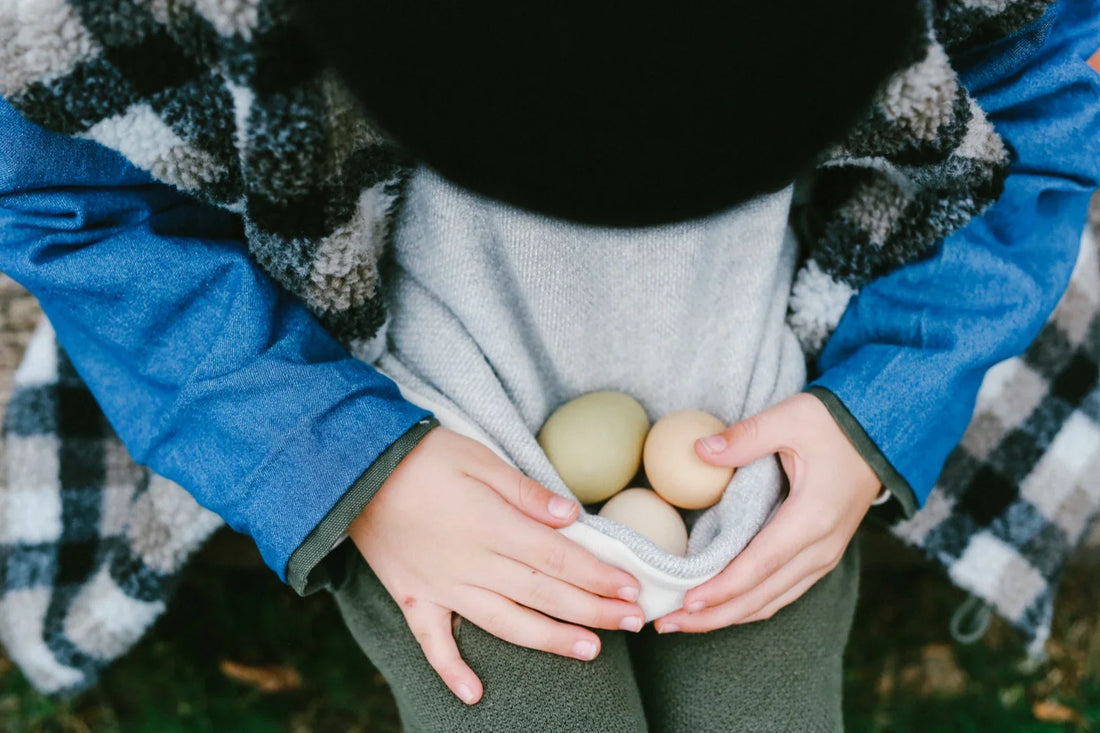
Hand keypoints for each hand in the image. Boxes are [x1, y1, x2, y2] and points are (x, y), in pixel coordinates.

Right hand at [348, 426, 643, 705]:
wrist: (350, 470)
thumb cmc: (420, 456)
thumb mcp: (478, 458)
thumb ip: (525, 491)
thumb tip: (571, 516)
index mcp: (492, 526)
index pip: (558, 557)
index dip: (598, 575)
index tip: (631, 588)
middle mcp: (472, 564)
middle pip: (543, 593)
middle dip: (593, 609)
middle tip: (633, 622)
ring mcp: (442, 585)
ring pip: (505, 622)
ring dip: (549, 639)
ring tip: (590, 652)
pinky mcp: (412, 595)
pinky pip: (432, 641)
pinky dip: (451, 669)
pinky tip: (473, 695)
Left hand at [655, 393, 880, 632]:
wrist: (882, 435)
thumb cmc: (835, 424)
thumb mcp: (790, 417)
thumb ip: (745, 436)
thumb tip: (699, 451)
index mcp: (812, 518)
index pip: (760, 565)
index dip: (722, 589)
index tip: (686, 603)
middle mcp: (821, 547)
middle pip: (762, 596)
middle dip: (714, 616)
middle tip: (667, 623)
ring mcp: (824, 556)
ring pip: (772, 602)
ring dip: (728, 617)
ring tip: (684, 622)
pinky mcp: (821, 556)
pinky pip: (782, 592)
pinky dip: (749, 606)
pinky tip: (720, 609)